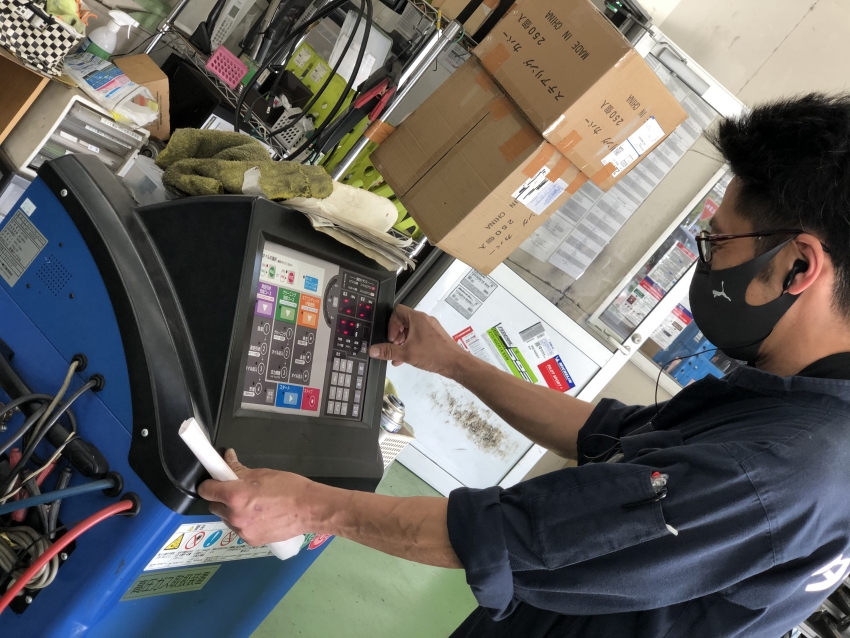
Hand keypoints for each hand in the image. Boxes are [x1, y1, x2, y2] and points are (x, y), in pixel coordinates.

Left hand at [198, 450, 315, 545]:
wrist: (310, 509)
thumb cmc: (289, 487)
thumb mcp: (262, 473)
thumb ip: (239, 469)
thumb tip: (227, 458)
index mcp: (235, 495)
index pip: (206, 490)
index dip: (210, 484)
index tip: (216, 481)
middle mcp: (234, 516)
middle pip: (214, 506)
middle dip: (222, 498)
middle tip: (239, 492)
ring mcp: (242, 531)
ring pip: (227, 519)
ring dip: (233, 512)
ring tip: (253, 505)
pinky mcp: (251, 541)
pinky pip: (240, 529)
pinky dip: (245, 523)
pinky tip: (261, 516)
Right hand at [368, 305, 466, 377]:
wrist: (455, 363)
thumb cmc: (433, 354)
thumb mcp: (406, 353)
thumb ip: (388, 351)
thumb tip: (372, 350)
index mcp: (417, 318)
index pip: (397, 311)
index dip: (390, 324)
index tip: (391, 338)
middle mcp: (424, 319)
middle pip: (404, 321)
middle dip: (395, 335)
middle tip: (394, 346)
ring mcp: (431, 327)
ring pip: (411, 330)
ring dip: (403, 341)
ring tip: (399, 355)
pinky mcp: (435, 336)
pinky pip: (419, 336)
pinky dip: (411, 344)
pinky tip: (408, 358)